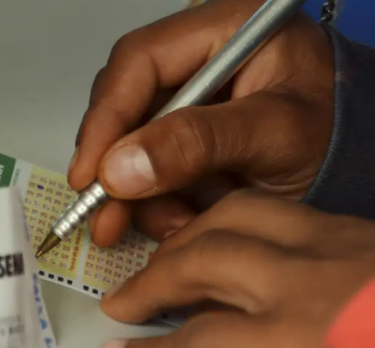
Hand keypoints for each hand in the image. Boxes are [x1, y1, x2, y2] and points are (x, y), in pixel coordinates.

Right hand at [68, 0, 333, 246]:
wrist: (359, 166)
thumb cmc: (339, 134)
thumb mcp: (276, 134)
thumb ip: (200, 143)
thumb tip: (119, 168)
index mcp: (221, 30)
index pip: (139, 62)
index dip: (106, 118)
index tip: (91, 173)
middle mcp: (194, 63)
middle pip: (124, 107)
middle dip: (113, 169)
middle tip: (104, 217)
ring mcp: (185, 105)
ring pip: (127, 147)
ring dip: (138, 196)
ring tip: (171, 226)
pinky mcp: (182, 141)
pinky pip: (145, 172)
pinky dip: (154, 204)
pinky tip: (179, 222)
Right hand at [99, 191, 374, 347]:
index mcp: (308, 337)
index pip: (203, 343)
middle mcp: (316, 279)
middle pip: (204, 262)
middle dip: (153, 280)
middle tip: (126, 301)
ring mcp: (344, 245)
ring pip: (241, 214)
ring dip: (191, 233)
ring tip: (170, 257)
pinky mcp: (367, 231)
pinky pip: (288, 212)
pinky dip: (246, 222)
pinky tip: (241, 241)